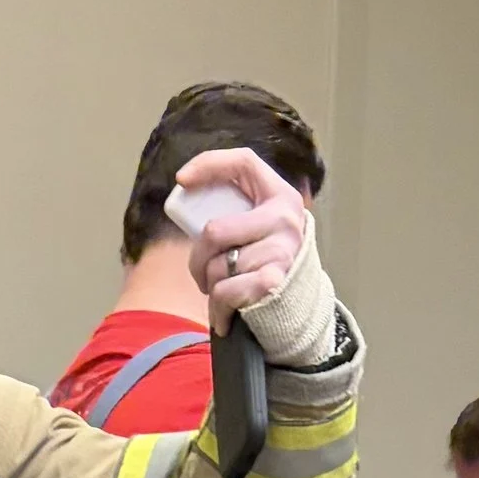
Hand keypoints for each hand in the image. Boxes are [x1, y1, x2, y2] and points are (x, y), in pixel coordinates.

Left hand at [175, 149, 310, 326]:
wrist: (296, 309)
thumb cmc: (264, 264)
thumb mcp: (256, 227)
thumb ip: (234, 212)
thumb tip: (186, 194)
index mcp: (280, 195)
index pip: (244, 162)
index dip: (210, 164)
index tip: (182, 179)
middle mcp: (285, 218)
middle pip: (214, 231)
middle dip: (198, 257)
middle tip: (202, 271)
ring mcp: (281, 250)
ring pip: (217, 267)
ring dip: (210, 285)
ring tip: (223, 292)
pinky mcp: (272, 282)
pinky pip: (223, 293)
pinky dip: (217, 309)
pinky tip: (223, 315)